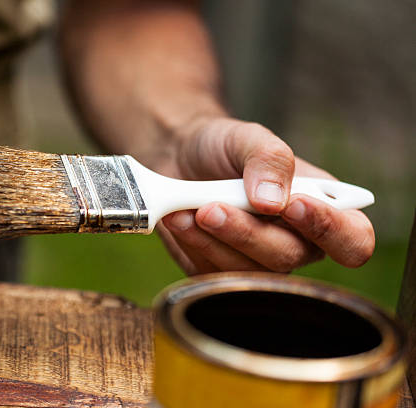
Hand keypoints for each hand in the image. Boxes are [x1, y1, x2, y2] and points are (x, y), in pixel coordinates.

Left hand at [157, 117, 374, 274]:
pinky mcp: (220, 270)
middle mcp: (295, 242)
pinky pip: (212, 274)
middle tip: (212, 207)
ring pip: (247, 272)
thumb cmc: (224, 148)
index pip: (352, 239)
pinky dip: (194, 245)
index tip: (293, 205)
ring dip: (214, 240)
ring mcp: (257, 261)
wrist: (177, 157)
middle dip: (248, 233)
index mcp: (320, 209)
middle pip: (288, 258)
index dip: (330, 230)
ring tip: (191, 208)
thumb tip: (275, 202)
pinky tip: (179, 219)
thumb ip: (269, 159)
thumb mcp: (248, 138)